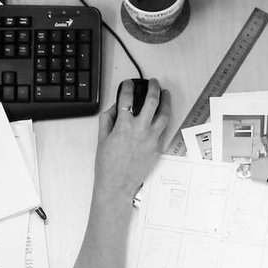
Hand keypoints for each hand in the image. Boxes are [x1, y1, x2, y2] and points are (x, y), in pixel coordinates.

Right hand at [93, 77, 171, 206]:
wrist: (117, 185)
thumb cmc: (108, 165)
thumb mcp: (102, 138)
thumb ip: (108, 119)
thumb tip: (115, 107)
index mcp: (124, 125)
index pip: (127, 98)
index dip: (128, 87)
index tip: (128, 84)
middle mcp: (140, 130)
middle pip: (152, 101)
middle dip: (153, 87)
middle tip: (153, 82)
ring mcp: (152, 139)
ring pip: (164, 114)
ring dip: (166, 101)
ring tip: (165, 94)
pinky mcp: (158, 148)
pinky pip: (164, 130)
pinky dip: (164, 120)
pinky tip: (163, 115)